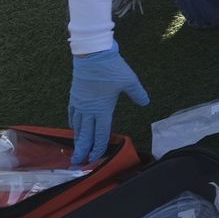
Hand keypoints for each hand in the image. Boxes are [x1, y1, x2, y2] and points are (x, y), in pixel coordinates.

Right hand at [68, 43, 148, 163]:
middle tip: (77, 162)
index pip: (100, 133)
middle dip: (82, 149)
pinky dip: (73, 123)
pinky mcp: (75, 96)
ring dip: (77, 139)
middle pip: (85, 134)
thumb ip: (138, 94)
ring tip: (76, 149)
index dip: (98, 147)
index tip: (94, 159)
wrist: (92, 55)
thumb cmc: (111, 68)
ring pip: (77, 126)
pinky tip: (74, 127)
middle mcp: (89, 110)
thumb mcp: (129, 81)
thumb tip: (146, 103)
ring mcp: (79, 103)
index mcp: (102, 109)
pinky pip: (72, 114)